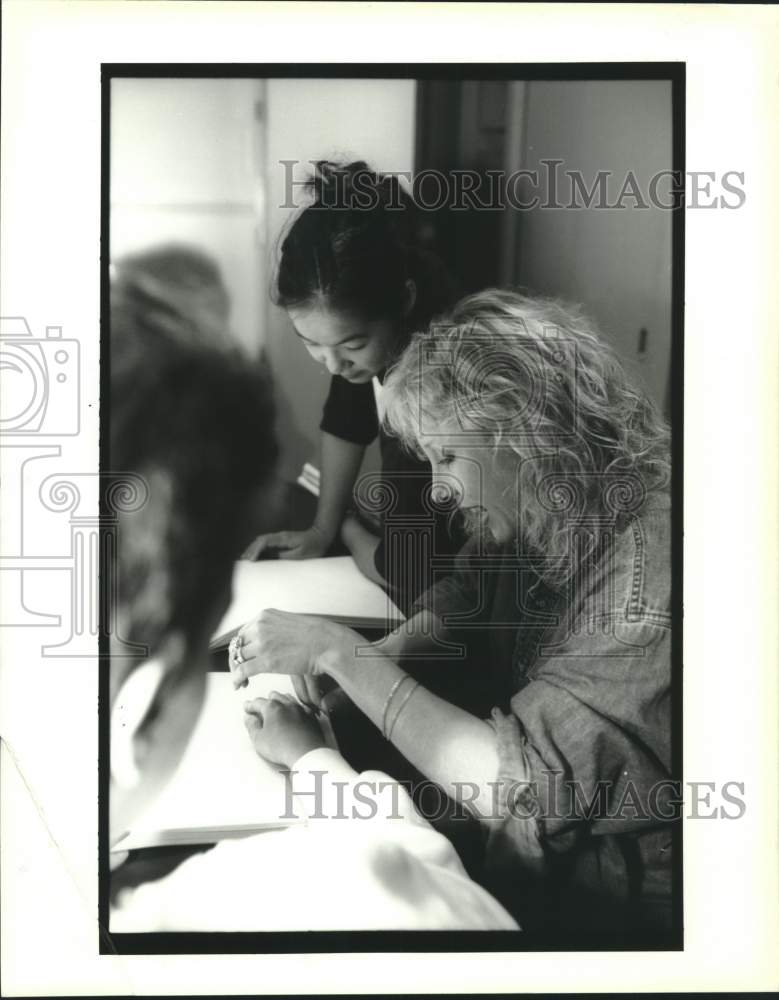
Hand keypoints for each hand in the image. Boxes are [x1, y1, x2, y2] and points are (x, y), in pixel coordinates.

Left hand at [228, 609, 359, 688]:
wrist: (328, 644)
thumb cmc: (316, 635)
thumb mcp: (288, 624)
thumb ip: (274, 630)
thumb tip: (268, 642)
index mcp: (265, 616)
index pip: (243, 632)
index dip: (241, 647)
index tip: (242, 656)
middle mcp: (261, 627)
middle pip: (237, 645)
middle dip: (236, 660)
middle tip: (239, 670)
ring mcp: (263, 644)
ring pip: (238, 658)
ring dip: (237, 671)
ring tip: (241, 681)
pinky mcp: (267, 661)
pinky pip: (243, 670)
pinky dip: (237, 679)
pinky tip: (239, 684)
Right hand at [241, 525, 331, 560]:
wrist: (321, 536)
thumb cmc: (313, 546)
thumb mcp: (301, 554)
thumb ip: (287, 556)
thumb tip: (273, 558)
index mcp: (283, 538)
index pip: (265, 542)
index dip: (256, 550)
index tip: (251, 560)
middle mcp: (280, 536)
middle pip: (260, 540)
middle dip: (251, 550)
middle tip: (243, 561)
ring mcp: (280, 537)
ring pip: (262, 541)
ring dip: (253, 549)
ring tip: (245, 559)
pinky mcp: (281, 541)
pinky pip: (266, 543)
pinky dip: (259, 549)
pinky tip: (255, 555)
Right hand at [243, 692, 325, 767]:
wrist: (306, 754)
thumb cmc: (283, 747)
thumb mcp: (258, 739)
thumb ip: (251, 726)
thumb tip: (249, 719)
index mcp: (272, 708)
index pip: (257, 702)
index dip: (250, 705)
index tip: (247, 707)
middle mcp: (287, 704)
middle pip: (274, 696)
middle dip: (265, 701)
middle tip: (260, 708)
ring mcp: (300, 709)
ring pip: (288, 698)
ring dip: (280, 701)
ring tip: (275, 709)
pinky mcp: (310, 716)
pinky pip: (300, 706)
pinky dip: (294, 708)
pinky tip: (292, 713)